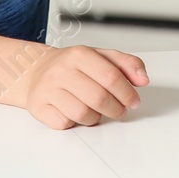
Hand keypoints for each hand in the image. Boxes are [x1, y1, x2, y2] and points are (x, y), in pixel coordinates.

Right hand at [18, 45, 149, 128]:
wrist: (35, 70)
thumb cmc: (73, 66)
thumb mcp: (101, 56)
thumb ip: (127, 64)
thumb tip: (143, 80)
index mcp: (80, 54)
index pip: (111, 77)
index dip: (127, 93)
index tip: (134, 101)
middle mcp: (61, 70)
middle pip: (98, 98)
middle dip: (115, 109)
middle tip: (120, 110)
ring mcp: (47, 88)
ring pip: (82, 113)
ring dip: (96, 118)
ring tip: (97, 111)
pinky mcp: (37, 106)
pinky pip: (64, 123)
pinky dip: (74, 123)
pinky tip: (75, 113)